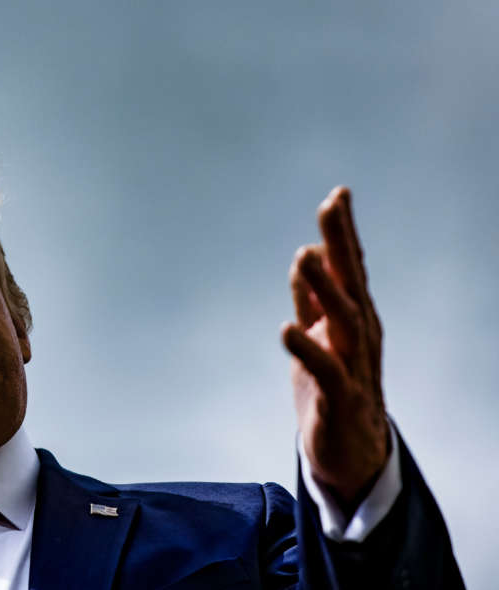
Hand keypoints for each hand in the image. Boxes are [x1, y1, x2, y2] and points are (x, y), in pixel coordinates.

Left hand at [282, 187, 389, 509]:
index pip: (349, 269)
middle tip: (332, 204)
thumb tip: (306, 258)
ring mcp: (354, 367)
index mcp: (352, 319)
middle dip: (341, 244)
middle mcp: (359, 337)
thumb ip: (311, 301)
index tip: (339, 193)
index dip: (344, 233)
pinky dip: (308, 349)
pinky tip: (289, 328)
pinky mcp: (341, 400)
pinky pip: (326, 371)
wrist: (350, 455)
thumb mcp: (317, 338)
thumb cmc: (333, 391)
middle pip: (351, 284)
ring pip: (344, 321)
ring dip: (324, 288)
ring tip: (304, 255)